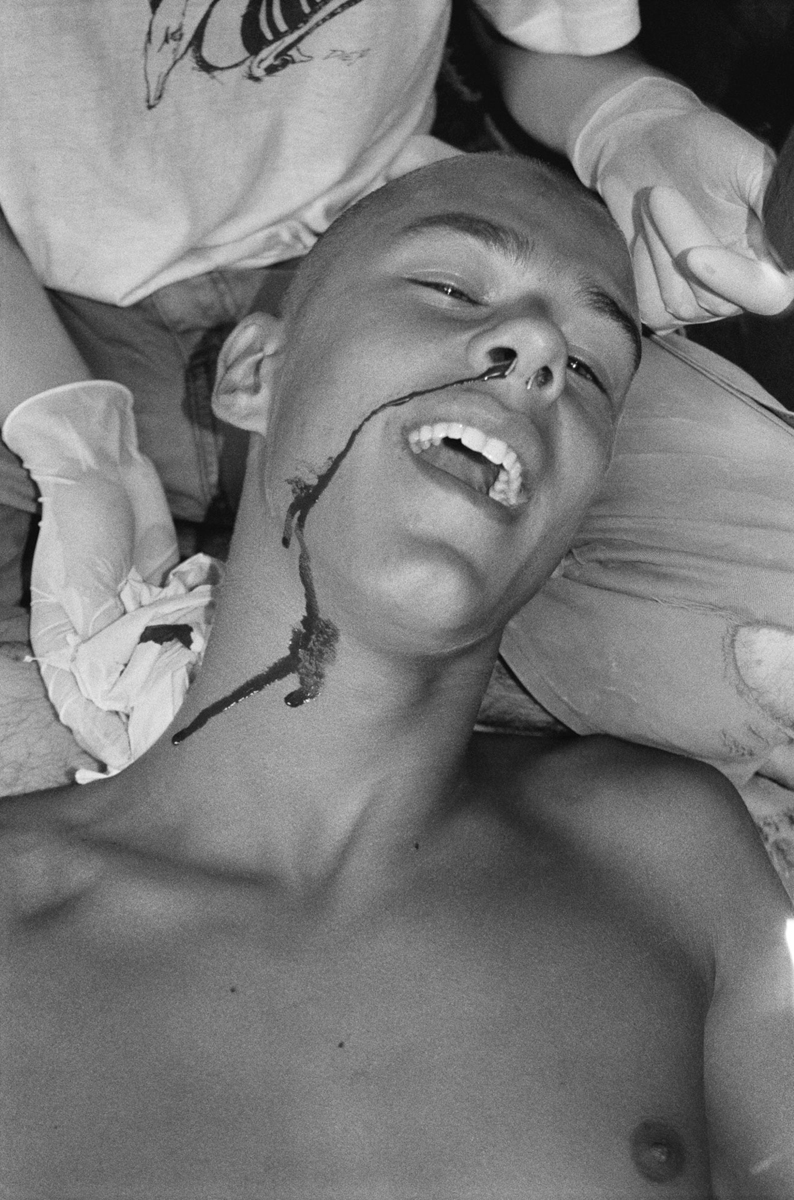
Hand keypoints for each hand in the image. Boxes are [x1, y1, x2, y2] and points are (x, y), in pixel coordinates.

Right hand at [2, 382, 178, 770]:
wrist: (104, 466)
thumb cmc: (78, 526)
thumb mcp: (80, 586)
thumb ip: (96, 637)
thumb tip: (106, 696)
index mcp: (67, 639)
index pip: (81, 702)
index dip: (104, 734)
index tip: (130, 759)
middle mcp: (101, 635)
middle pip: (125, 690)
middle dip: (149, 716)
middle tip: (179, 743)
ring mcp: (135, 616)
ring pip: (160, 663)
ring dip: (180, 683)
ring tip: (204, 711)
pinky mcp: (166, 594)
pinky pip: (184, 627)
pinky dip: (198, 642)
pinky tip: (217, 662)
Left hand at [572, 77, 793, 330]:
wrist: (642, 151)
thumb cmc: (701, 150)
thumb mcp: (744, 162)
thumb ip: (771, 198)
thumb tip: (788, 230)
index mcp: (775, 258)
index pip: (768, 294)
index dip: (734, 280)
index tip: (694, 255)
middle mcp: (744, 290)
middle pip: (715, 299)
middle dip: (681, 244)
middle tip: (660, 194)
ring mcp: (703, 305)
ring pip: (678, 303)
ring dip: (655, 248)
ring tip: (654, 204)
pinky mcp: (664, 310)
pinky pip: (650, 307)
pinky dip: (639, 266)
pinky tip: (643, 234)